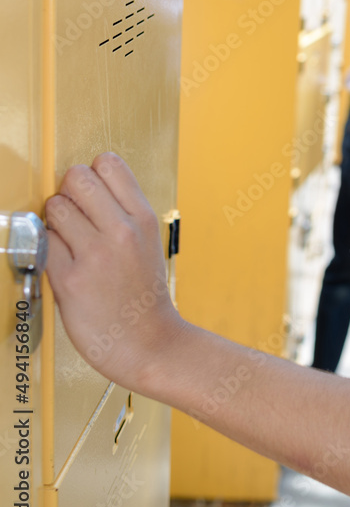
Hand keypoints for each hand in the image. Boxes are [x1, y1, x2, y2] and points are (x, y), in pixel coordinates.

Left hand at [44, 153, 184, 389]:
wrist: (149, 343)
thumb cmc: (144, 296)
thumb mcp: (148, 244)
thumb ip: (122, 214)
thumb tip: (84, 186)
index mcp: (144, 219)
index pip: (108, 163)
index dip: (93, 174)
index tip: (92, 195)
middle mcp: (122, 231)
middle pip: (76, 177)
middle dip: (69, 192)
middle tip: (76, 217)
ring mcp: (95, 254)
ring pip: (55, 206)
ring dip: (55, 222)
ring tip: (70, 243)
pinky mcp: (70, 279)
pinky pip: (43, 242)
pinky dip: (47, 248)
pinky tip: (64, 263)